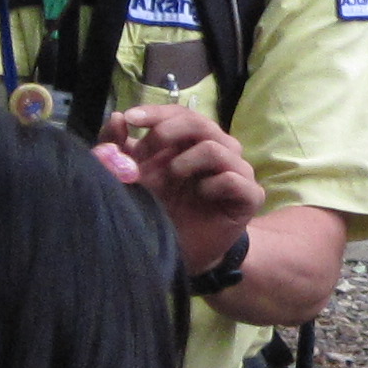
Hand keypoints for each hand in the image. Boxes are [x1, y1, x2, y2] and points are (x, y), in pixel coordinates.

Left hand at [99, 98, 261, 269]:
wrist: (183, 254)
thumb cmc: (163, 212)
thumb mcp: (133, 178)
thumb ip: (120, 149)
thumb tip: (117, 117)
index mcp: (192, 142)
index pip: (180, 113)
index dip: (157, 112)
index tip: (131, 118)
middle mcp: (219, 149)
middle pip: (199, 123)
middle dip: (167, 133)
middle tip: (143, 155)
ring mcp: (237, 171)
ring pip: (216, 148)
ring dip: (186, 160)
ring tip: (171, 178)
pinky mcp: (250, 196)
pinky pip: (233, 179)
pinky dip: (212, 184)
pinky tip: (200, 196)